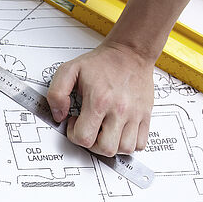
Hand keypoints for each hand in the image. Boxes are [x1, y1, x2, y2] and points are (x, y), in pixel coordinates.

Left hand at [47, 40, 154, 156]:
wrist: (130, 53)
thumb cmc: (102, 62)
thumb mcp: (69, 70)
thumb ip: (56, 93)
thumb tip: (59, 115)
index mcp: (99, 100)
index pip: (84, 137)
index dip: (74, 134)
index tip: (75, 122)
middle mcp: (119, 109)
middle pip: (106, 148)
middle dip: (92, 144)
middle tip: (89, 129)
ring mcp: (135, 114)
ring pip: (125, 149)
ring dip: (111, 145)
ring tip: (104, 131)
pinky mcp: (146, 116)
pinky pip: (141, 143)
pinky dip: (129, 144)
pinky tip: (118, 132)